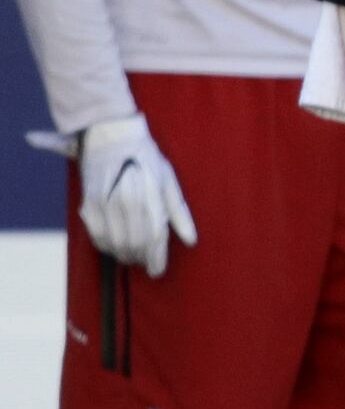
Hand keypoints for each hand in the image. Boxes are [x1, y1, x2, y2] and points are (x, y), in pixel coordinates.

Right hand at [74, 114, 194, 276]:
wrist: (112, 137)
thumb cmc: (147, 159)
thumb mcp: (169, 181)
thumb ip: (179, 213)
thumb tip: (191, 241)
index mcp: (149, 196)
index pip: (154, 238)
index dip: (157, 258)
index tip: (158, 271)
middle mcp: (125, 202)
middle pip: (134, 243)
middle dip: (142, 258)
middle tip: (148, 264)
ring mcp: (104, 203)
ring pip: (115, 243)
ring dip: (125, 255)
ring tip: (134, 257)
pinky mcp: (88, 203)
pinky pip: (96, 235)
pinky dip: (106, 246)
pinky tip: (115, 247)